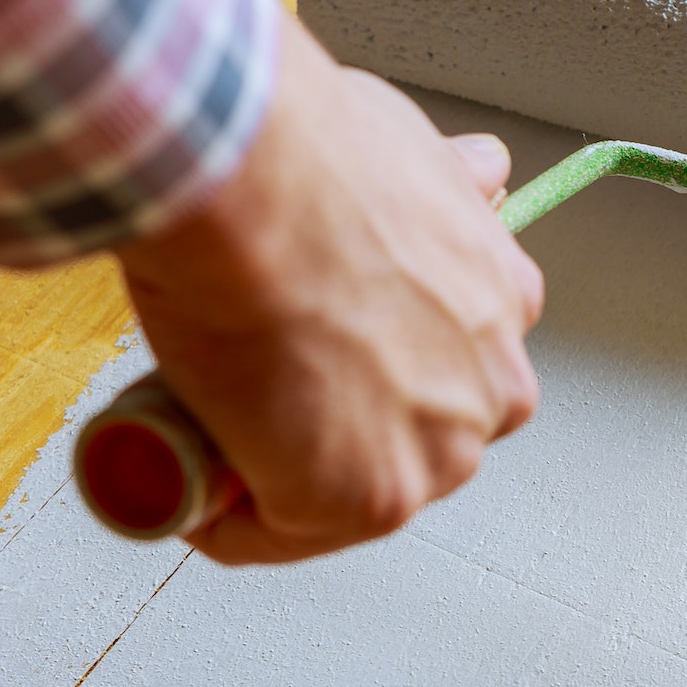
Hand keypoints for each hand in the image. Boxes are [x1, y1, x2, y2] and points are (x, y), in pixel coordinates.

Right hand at [113, 9, 542, 564]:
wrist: (252, 182)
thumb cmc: (311, 156)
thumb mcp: (415, 151)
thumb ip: (450, 178)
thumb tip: (482, 170)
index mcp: (505, 305)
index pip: (445, 368)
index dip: (368, 366)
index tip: (309, 356)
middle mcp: (492, 387)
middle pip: (405, 435)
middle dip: (333, 423)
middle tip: (250, 385)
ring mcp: (435, 453)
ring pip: (346, 491)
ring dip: (277, 472)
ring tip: (204, 425)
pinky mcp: (363, 502)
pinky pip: (272, 535)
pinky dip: (219, 519)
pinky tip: (180, 478)